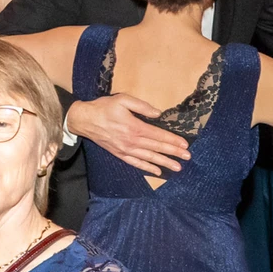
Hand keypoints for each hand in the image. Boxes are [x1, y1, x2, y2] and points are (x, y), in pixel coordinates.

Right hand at [64, 93, 188, 176]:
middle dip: (173, 153)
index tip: (185, 144)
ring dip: (164, 163)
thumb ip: (141, 106)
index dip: (173, 140)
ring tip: (177, 168)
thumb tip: (157, 113)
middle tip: (187, 157)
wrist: (85, 120)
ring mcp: (126, 150)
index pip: (158, 135)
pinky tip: (157, 171)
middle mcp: (132, 141)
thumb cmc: (104, 108)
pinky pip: (136, 163)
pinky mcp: (120, 154)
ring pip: (149, 158)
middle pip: (157, 148)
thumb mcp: (122, 100)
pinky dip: (147, 168)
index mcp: (135, 127)